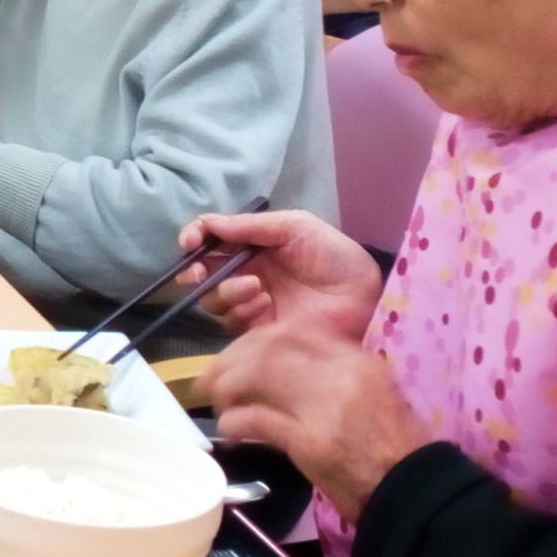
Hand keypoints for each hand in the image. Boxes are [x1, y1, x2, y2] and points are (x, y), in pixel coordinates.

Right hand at [174, 207, 382, 341]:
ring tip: (256, 287)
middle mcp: (246, 274)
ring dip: (225, 291)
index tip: (192, 241)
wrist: (365, 297)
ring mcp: (251, 304)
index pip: (210, 240)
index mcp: (252, 246)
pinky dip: (242, 311)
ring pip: (212, 300)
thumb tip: (209, 224)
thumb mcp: (296, 227)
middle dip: (193, 272)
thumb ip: (251, 226)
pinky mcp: (259, 332)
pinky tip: (265, 304)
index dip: (194, 238)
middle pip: (200, 274)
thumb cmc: (335, 257)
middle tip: (199, 273)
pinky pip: (232, 323)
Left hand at [201, 322, 425, 519]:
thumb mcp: (373, 393)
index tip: (237, 353)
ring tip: (219, 403)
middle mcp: (340, 376)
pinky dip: (234, 422)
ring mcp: (324, 408)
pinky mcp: (310, 442)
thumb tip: (279, 362)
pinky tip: (230, 430)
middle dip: (231, 361)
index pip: (291, 332)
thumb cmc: (392, 447)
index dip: (254, 340)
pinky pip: (256, 420)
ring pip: (255, 378)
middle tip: (213, 378)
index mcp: (357, 361)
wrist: (412, 495)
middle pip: (266, 351)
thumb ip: (332, 372)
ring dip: (226, 389)